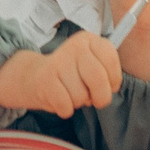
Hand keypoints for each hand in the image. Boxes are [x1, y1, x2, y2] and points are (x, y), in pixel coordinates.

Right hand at [0, 31, 123, 119]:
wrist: (35, 76)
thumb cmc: (71, 73)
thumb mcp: (90, 63)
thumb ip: (106, 70)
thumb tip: (113, 86)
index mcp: (89, 39)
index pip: (111, 60)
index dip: (114, 80)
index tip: (109, 85)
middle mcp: (74, 46)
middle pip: (99, 79)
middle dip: (101, 97)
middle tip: (95, 100)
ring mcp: (58, 61)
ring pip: (82, 96)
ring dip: (79, 102)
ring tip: (71, 93)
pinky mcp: (45, 78)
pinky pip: (67, 105)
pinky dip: (66, 109)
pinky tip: (60, 98)